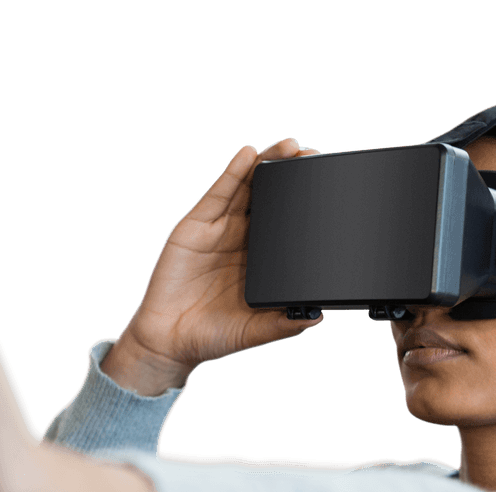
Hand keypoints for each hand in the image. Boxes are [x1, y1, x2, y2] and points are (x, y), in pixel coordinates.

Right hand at [113, 138, 324, 376]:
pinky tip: (249, 155)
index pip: (288, 223)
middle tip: (314, 155)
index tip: (327, 183)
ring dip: (268, 164)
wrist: (168, 341)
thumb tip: (316, 317)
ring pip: (248, 188)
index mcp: (262, 261)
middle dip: (291, 173)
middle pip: (271, 197)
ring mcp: (220, 229)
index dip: (306, 202)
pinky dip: (234, 172)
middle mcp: (243, 239)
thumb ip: (283, 325)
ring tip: (290, 146)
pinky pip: (219, 194)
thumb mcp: (254, 332)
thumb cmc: (212, 337)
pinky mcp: (196, 226)